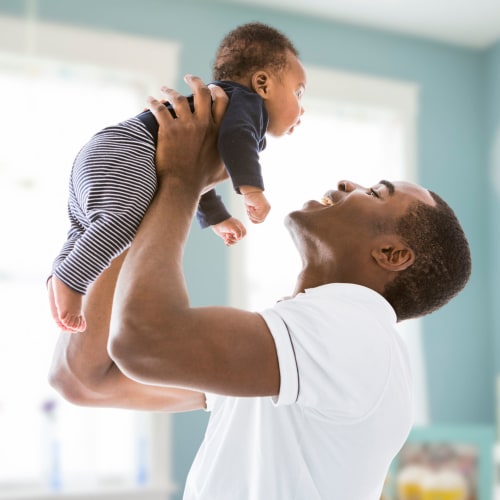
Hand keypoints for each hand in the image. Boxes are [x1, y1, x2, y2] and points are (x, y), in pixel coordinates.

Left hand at [147, 75, 228, 191]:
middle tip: (189, 78)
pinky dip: (152, 103)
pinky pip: (159, 109)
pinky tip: (148, 101)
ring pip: (178, 98)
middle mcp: (204, 124)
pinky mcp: (168, 130)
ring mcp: (185, 126)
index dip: (217, 91)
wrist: (182, 187)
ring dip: (170, 91)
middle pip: (202, 93)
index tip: (212, 87)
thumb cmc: (203, 182)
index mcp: (219, 131)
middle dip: (196, 81)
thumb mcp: (225, 171)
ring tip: (164, 89)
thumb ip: (234, 162)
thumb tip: (245, 163)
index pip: (222, 102)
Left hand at [211, 217, 246, 245]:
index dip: (241, 236)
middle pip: (238, 239)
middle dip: (233, 239)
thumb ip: (238, 232)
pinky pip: (229, 242)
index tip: (236, 236)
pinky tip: (225, 242)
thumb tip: (239, 239)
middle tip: (227, 235)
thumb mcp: (233, 227)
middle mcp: (235, 230)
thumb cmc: (225, 223)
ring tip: (226, 240)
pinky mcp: (226, 236)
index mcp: (239, 227)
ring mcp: (231, 234)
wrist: (216, 222)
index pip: (244, 233)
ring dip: (230, 242)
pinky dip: (228, 243)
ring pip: (234, 241)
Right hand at [243, 191, 270, 223]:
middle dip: (253, 218)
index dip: (254, 219)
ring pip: (259, 218)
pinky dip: (251, 213)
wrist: (250, 190)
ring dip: (251, 215)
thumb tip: (255, 222)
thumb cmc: (250, 198)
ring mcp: (266, 208)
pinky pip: (257, 215)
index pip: (261, 220)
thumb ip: (255, 215)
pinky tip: (250, 207)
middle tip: (249, 211)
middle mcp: (267, 209)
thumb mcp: (252, 209)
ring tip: (249, 208)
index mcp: (266, 209)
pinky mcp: (263, 206)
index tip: (249, 214)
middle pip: (261, 220)